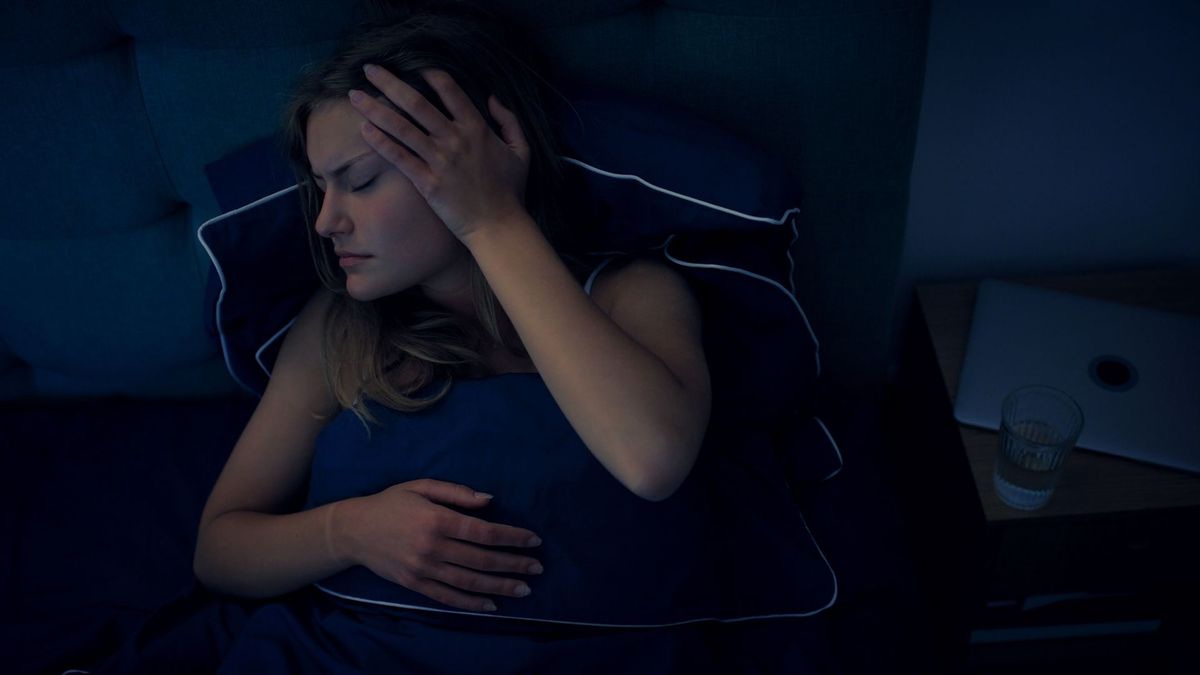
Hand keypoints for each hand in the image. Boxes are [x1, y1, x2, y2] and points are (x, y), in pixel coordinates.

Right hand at [337, 479, 542, 611]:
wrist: (354, 531)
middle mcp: (433, 547)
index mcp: (437, 520)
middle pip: (482, 559)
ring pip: (469, 581)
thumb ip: (456, 492)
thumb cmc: (391, 503)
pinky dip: (471, 603)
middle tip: (537, 568)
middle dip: (513, 564)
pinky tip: (491, 605)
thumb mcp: (421, 486)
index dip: (512, 537)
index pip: (484, 532)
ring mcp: (423, 569)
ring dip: (499, 586)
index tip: (534, 541)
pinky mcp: (414, 585)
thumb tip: (490, 501)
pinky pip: (448, 597)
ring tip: (524, 589)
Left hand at [350, 65, 529, 241]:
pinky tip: (364, 129)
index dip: (429, 74)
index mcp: (477, 128)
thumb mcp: (521, 150)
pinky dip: (381, 143)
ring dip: (375, 109)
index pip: (449, 90)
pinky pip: (399, 158)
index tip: (412, 65)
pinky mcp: (427, 183)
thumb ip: (509, 120)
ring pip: (402, 127)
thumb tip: (492, 97)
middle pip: (416, 103)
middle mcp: (455, 140)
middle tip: (368, 69)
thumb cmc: (510, 191)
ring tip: (354, 95)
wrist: (498, 226)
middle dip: (389, 82)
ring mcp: (439, 161)